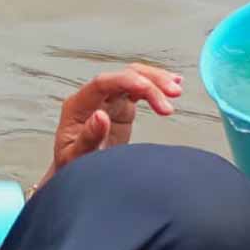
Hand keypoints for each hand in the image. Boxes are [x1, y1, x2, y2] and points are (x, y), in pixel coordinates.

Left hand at [43, 64, 181, 185]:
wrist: (77, 173)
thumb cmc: (73, 165)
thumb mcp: (76, 157)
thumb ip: (87, 138)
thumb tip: (100, 116)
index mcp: (78, 106)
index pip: (102, 82)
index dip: (126, 81)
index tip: (149, 88)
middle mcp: (93, 98)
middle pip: (123, 76)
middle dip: (149, 81)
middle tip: (172, 94)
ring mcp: (108, 100)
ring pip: (134, 77)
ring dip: (157, 81)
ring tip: (176, 91)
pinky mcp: (120, 106)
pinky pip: (139, 89)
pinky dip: (156, 86)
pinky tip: (173, 84)